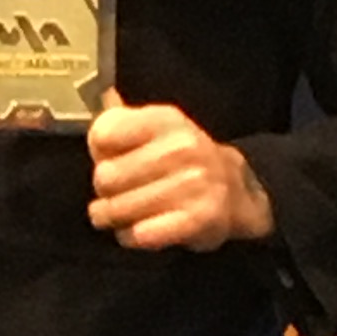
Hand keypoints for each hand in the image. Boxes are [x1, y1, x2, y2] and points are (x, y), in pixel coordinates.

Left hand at [86, 99, 271, 252]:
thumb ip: (123, 119)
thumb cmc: (185, 162)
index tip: (109, 159)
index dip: (99, 153)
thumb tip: (103, 99)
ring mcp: (193, 184)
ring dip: (114, 218)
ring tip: (125, 215)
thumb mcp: (159, 129)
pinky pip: (140, 234)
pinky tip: (140, 230)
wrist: (237, 192)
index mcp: (167, 120)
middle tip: (117, 194)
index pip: (103, 134)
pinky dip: (132, 236)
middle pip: (105, 178)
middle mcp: (182, 148)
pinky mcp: (198, 219)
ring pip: (118, 209)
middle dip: (105, 192)